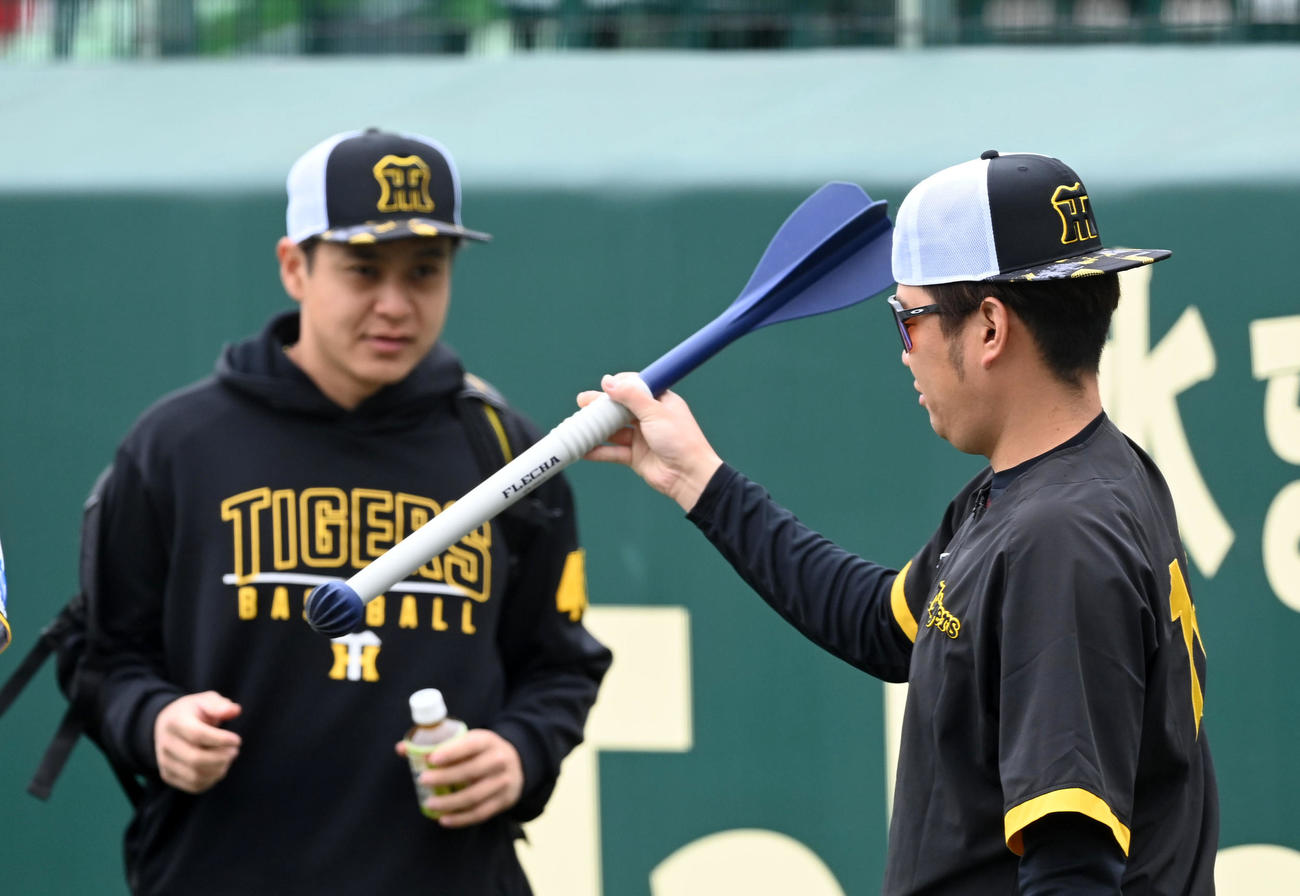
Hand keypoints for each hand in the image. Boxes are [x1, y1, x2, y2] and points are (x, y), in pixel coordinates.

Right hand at [153, 691, 241, 793]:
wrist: (168, 724)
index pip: (197, 735)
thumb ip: (220, 705)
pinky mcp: (168, 776)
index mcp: (175, 722)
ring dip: (218, 770)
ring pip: (195, 776)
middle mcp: (166, 744)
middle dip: (221, 757)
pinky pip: (194, 786)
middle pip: (196, 759)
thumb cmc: (194, 712)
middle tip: (234, 751)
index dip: (221, 740)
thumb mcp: (206, 701)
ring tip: (228, 758)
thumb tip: (234, 711)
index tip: (237, 740)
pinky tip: (219, 768)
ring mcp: (165, 762)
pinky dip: (212, 780)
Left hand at [397, 729, 522, 827]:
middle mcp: (499, 760)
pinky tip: (444, 820)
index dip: (451, 752)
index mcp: (487, 741)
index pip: (470, 745)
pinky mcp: (504, 800)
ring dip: (450, 802)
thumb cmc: (480, 751)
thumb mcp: (467, 741)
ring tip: (429, 803)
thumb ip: (436, 744)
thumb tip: (401, 749)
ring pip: (474, 795)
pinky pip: (480, 813)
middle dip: (445, 777)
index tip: (431, 759)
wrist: (517, 763)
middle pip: (470, 771)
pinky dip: (461, 818)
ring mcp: (503, 782)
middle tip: (423, 780)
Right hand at [578, 372, 723, 511]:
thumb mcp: (655, 412)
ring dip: (597, 428)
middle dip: (601, 406)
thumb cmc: (680, 440)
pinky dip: (598, 451)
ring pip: (614, 430)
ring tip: (577, 424)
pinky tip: (583, 449)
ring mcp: (642, 438)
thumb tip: (608, 381)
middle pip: (620, 408)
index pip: (636, 387)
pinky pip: (613, 451)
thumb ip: (631, 396)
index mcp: (660, 401)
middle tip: (582, 401)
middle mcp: (650, 418)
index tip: (604, 384)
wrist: (689, 476)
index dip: (619, 385)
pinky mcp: (636, 456)